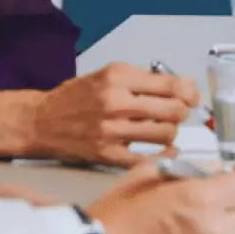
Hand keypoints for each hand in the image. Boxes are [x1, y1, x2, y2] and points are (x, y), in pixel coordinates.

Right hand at [28, 63, 198, 166]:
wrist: (42, 121)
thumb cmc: (75, 97)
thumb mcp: (107, 75)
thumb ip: (144, 80)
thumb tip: (184, 85)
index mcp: (117, 77)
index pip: (168, 84)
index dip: (188, 91)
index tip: (192, 95)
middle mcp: (115, 102)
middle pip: (172, 109)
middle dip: (183, 111)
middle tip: (180, 112)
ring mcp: (111, 130)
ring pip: (164, 133)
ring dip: (172, 132)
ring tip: (165, 129)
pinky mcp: (107, 154)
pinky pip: (147, 158)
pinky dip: (162, 155)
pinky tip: (163, 150)